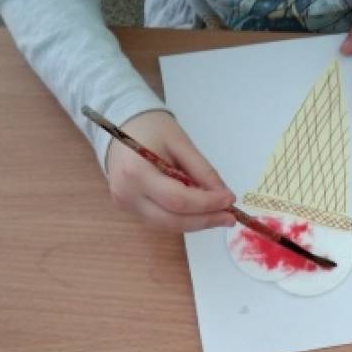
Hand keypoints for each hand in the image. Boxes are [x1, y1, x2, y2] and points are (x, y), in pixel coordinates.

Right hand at [106, 110, 234, 231]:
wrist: (120, 126)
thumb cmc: (152, 129)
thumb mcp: (181, 143)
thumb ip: (203, 171)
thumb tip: (224, 196)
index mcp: (137, 173)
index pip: (178, 200)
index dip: (207, 204)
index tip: (230, 200)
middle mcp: (127, 194)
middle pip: (172, 220)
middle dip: (204, 221)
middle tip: (230, 218)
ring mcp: (125, 204)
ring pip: (166, 225)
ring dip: (195, 223)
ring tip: (219, 216)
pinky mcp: (128, 208)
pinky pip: (159, 220)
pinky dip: (182, 219)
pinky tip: (199, 212)